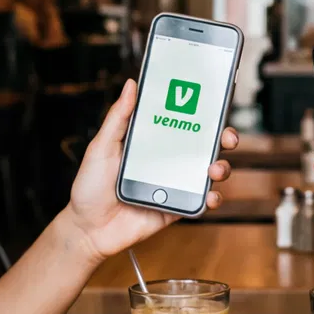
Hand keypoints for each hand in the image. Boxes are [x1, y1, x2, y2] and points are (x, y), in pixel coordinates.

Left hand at [60, 78, 236, 262]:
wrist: (87, 228)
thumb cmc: (90, 186)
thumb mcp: (101, 147)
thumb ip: (118, 117)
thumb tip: (132, 85)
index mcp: (153, 142)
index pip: (184, 121)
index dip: (204, 112)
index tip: (216, 101)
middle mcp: (169, 161)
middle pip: (205, 145)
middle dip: (224, 137)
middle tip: (226, 136)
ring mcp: (175, 185)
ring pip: (210, 172)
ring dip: (221, 167)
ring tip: (213, 169)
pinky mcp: (177, 208)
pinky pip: (202, 202)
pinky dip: (213, 199)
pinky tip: (209, 196)